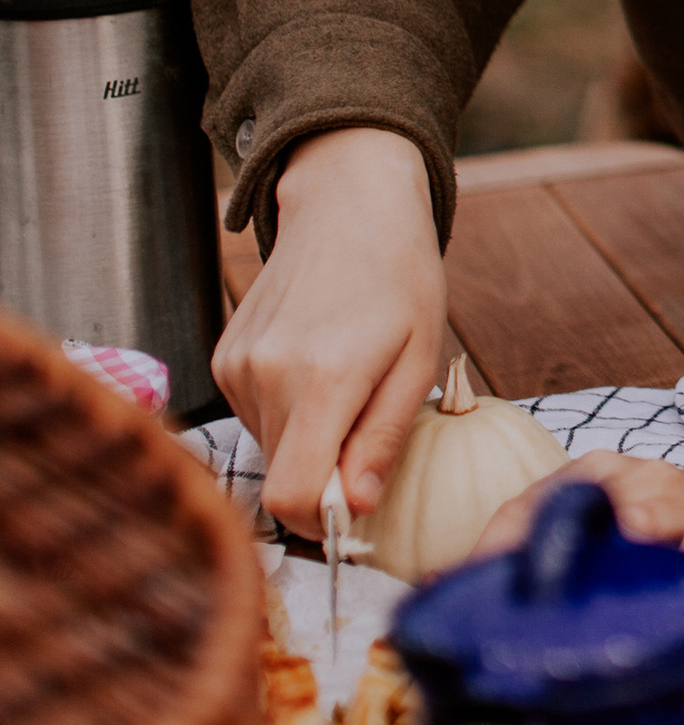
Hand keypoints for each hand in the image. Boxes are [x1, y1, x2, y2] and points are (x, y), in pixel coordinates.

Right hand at [214, 127, 447, 539]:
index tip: (355, 510)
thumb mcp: (419, 358)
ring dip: (308, 439)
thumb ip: (384, 438)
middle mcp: (267, 375)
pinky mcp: (224, 357)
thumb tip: (356, 509)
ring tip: (346, 384)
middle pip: (283, 476)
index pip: (293, 495)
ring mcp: (237, 365)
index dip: (322, 522)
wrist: (348, 203)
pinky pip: (255, 416)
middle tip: (367, 430)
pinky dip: (287, 412)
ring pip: (269, 447)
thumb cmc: (400, 278)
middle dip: (324, 476)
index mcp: (323, 378)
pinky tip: (316, 366)